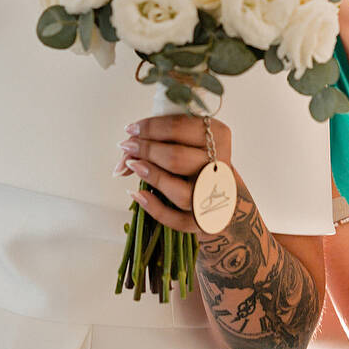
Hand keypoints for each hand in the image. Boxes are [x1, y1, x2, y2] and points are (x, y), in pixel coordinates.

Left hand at [116, 114, 234, 235]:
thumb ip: (155, 139)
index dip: (150, 128)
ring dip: (152, 177)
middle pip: (177, 158)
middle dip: (146, 151)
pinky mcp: (203, 221)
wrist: (223, 189)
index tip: (131, 129)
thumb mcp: (185, 139)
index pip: (179, 127)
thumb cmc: (197, 156)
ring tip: (133, 166)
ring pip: (180, 192)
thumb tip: (124, 154)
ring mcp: (211, 197)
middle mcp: (218, 167)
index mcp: (218, 137)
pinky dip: (154, 208)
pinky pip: (177, 220)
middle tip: (128, 146)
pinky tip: (137, 195)